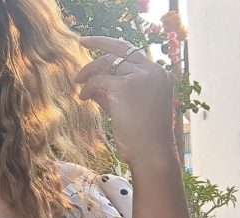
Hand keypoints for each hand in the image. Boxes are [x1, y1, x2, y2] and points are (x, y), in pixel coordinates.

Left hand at [74, 36, 176, 167]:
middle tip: (81, 42)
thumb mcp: (130, 106)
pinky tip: (83, 98)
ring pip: (107, 63)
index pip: (133, 52)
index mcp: (160, 74)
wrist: (151, 153)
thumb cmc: (142, 136)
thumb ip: (115, 91)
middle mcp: (153, 71)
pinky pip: (98, 81)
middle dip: (98, 44)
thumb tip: (93, 82)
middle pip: (119, 51)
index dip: (113, 45)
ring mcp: (140, 77)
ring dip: (89, 73)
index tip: (96, 41)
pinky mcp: (125, 86)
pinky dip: (88, 88)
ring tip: (78, 85)